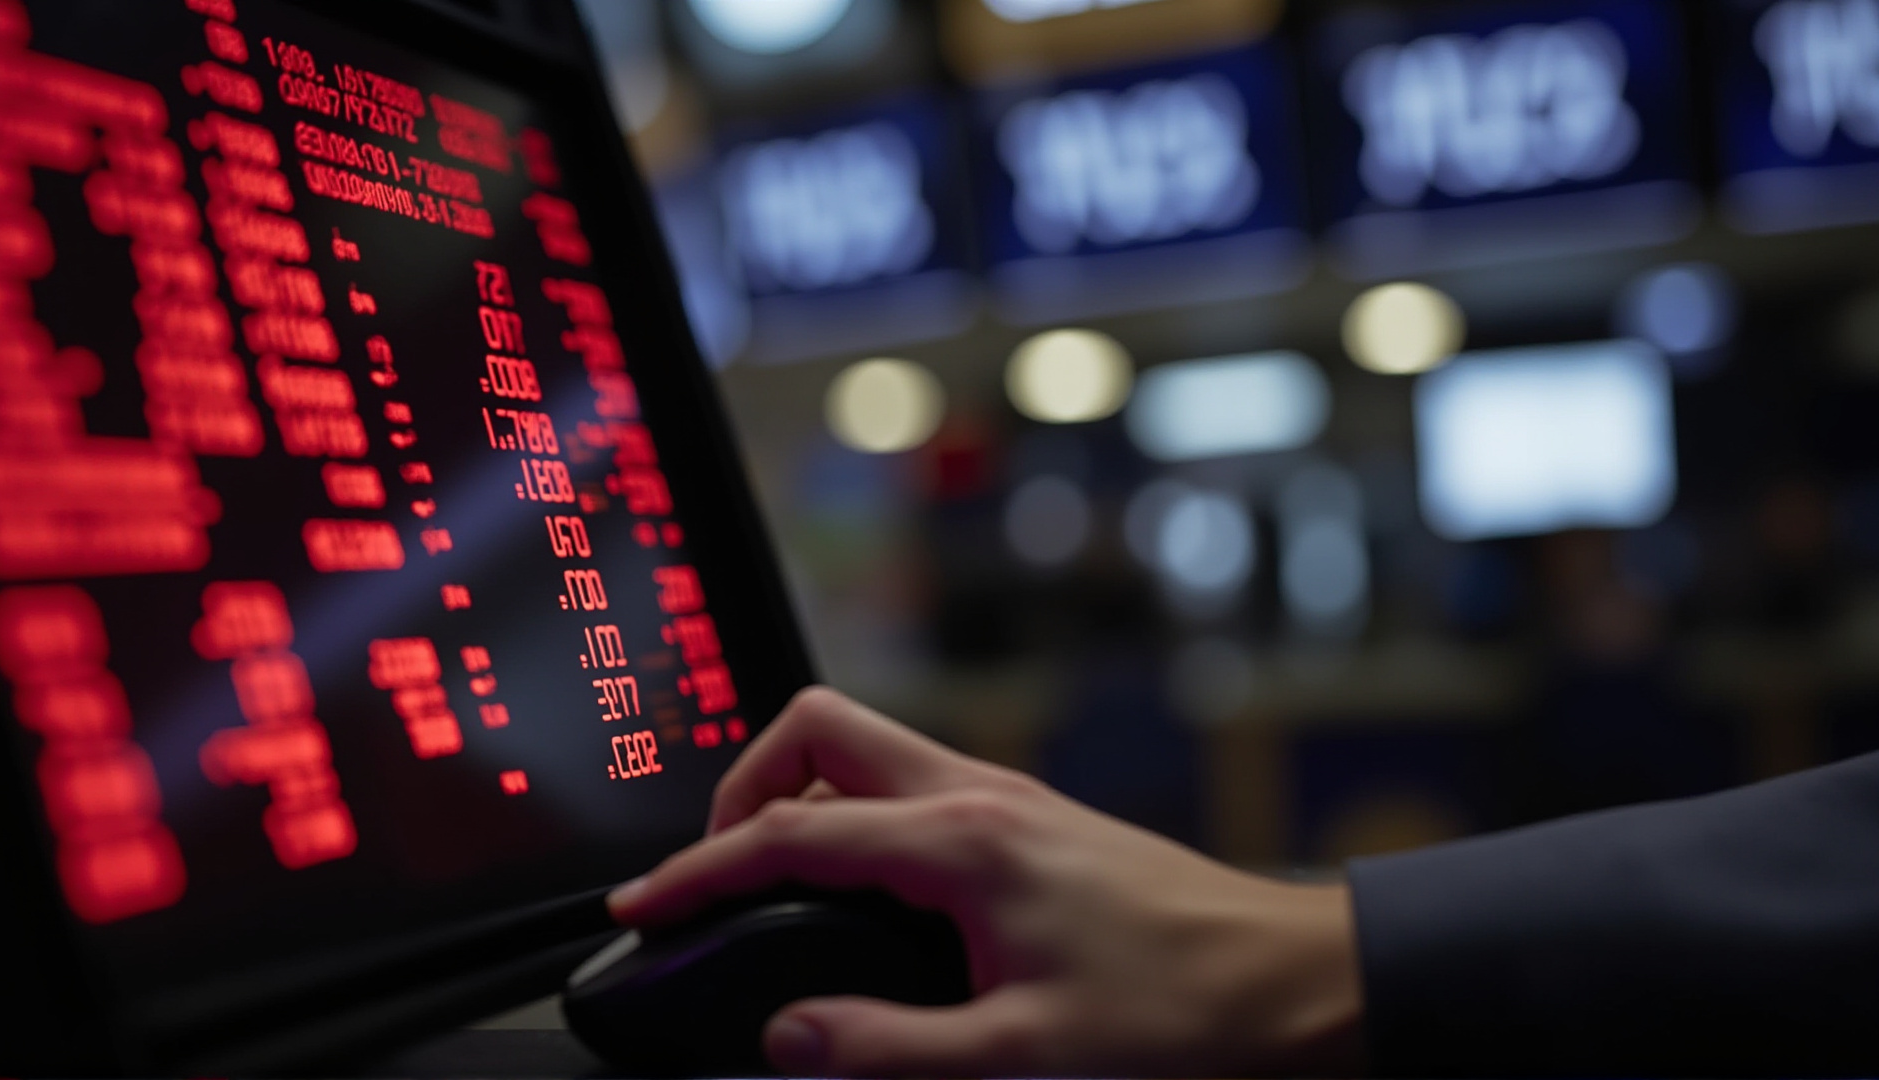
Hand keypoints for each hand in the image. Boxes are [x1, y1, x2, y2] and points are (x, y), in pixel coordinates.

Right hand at [607, 686, 1363, 1076]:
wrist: (1298, 984)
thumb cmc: (1187, 1011)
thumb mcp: (1023, 1055)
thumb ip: (887, 1049)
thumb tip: (789, 1038)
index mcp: (962, 840)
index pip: (788, 832)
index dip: (699, 869)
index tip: (643, 908)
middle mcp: (979, 795)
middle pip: (818, 732)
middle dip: (742, 787)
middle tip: (714, 872)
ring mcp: (1007, 798)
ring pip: (865, 751)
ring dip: (800, 797)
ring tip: (772, 885)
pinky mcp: (1030, 821)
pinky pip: (909, 785)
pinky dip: (856, 817)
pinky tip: (862, 895)